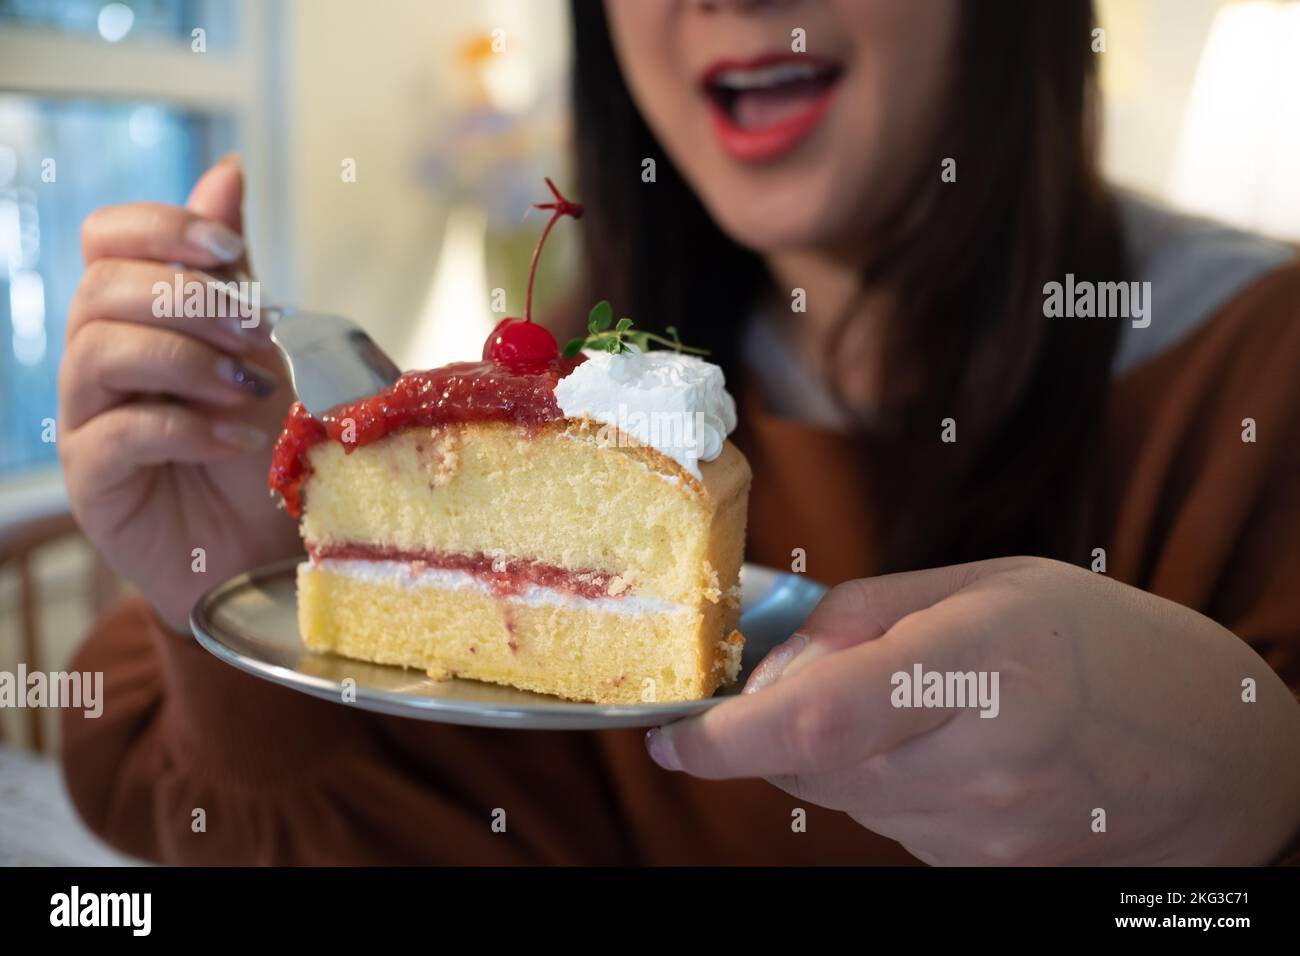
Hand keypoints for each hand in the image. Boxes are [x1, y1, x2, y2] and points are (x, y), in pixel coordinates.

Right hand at [59, 156, 300, 632]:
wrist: (264, 543)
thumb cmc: (259, 443)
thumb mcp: (260, 347)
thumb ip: (231, 270)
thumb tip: (226, 172)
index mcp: (133, 313)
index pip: (106, 237)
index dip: (161, 229)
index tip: (230, 251)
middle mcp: (96, 357)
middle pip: (101, 288)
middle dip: (187, 299)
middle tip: (254, 331)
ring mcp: (86, 418)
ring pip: (99, 351)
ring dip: (186, 361)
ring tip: (246, 390)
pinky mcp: (93, 479)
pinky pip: (114, 432)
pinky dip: (183, 428)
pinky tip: (232, 440)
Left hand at [648, 557, 1299, 864]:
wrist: (1215, 750)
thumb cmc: (1099, 641)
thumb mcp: (986, 582)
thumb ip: (863, 616)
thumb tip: (769, 663)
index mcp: (982, 662)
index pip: (819, 721)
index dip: (725, 738)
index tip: (670, 738)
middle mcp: (982, 760)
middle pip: (812, 764)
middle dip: (774, 726)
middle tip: (804, 679)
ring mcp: (987, 833)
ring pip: (841, 799)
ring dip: (831, 753)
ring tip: (905, 706)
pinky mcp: (987, 872)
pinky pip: (887, 826)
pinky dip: (879, 784)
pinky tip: (939, 750)